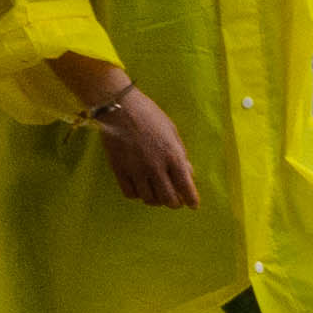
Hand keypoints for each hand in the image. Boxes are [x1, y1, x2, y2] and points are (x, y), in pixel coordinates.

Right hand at [77, 78, 202, 207]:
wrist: (119, 107)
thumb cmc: (149, 115)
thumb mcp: (172, 131)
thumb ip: (180, 154)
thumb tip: (188, 173)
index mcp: (173, 155)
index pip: (186, 186)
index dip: (191, 199)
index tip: (193, 205)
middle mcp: (156, 167)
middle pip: (168, 199)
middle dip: (175, 203)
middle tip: (175, 201)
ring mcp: (136, 170)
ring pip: (149, 199)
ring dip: (156, 200)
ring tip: (157, 194)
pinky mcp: (120, 170)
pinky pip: (131, 193)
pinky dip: (138, 194)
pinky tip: (140, 187)